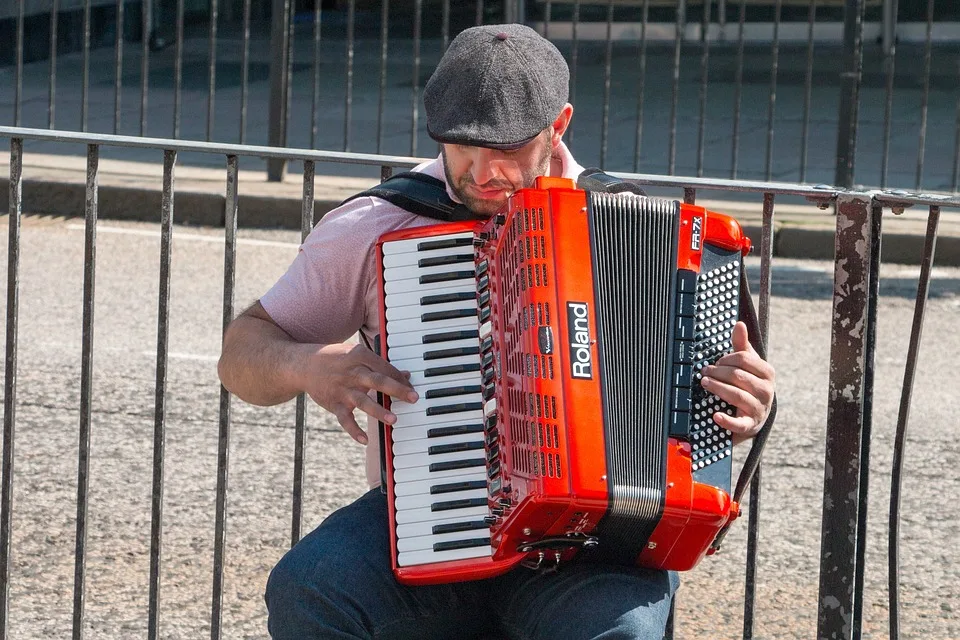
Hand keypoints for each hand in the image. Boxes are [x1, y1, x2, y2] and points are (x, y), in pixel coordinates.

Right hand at [301, 343, 417, 444]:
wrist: (304, 365)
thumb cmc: (337, 359)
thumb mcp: (357, 355)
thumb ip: (381, 365)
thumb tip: (405, 375)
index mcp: (360, 356)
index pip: (385, 368)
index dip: (401, 379)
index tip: (413, 390)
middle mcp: (352, 373)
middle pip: (377, 381)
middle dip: (396, 390)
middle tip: (413, 398)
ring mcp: (342, 390)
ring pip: (362, 401)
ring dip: (378, 410)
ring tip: (393, 420)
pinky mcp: (334, 404)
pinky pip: (345, 419)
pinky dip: (354, 430)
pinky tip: (365, 439)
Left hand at [699, 321, 774, 444]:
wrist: (754, 416)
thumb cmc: (748, 385)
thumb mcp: (748, 366)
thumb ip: (742, 346)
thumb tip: (739, 324)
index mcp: (767, 373)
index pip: (744, 359)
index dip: (726, 359)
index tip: (716, 362)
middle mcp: (767, 390)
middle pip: (738, 376)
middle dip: (718, 372)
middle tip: (704, 372)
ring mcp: (760, 409)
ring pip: (737, 396)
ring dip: (718, 388)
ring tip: (704, 383)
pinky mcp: (750, 425)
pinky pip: (739, 423)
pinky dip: (726, 420)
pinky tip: (715, 415)